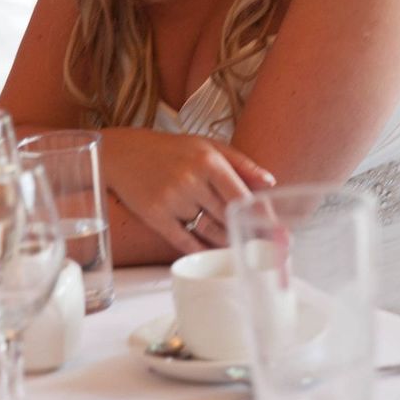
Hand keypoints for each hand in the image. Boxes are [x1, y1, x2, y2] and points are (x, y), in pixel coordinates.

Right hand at [100, 128, 276, 255]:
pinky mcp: (155, 216)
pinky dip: (200, 249)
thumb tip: (270, 182)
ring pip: (208, 230)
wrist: (124, 154)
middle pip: (227, 216)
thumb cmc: (171, 150)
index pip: (241, 196)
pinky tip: (211, 252)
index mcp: (207, 161)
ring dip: (225, 242)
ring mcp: (171, 200)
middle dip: (245, 232)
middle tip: (262, 245)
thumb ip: (241, 163)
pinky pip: (184, 240)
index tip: (275, 231)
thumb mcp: (207, 146)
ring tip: (238, 247)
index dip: (259, 216)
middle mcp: (190, 180)